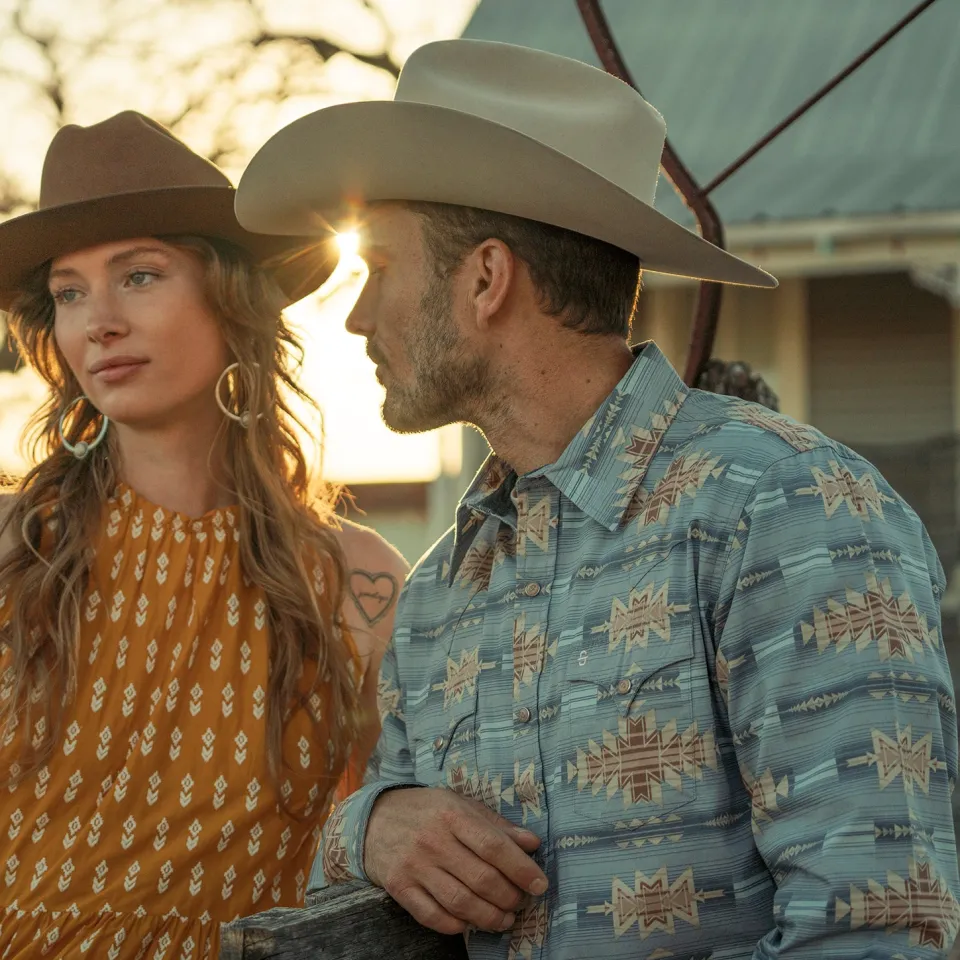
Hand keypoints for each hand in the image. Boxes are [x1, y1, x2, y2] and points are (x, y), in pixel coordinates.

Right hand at [364, 786, 545, 935]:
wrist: (373, 818)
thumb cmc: (426, 810)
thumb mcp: (460, 804)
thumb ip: (496, 825)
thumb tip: (532, 843)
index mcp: (452, 814)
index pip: (494, 846)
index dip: (521, 868)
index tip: (539, 884)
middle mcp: (433, 840)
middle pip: (481, 879)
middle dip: (509, 897)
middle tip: (521, 903)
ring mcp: (414, 866)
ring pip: (460, 902)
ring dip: (489, 917)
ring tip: (505, 919)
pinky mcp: (399, 888)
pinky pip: (432, 916)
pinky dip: (456, 926)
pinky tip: (470, 923)